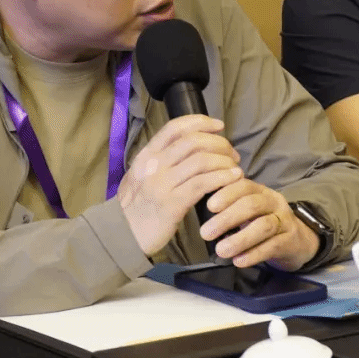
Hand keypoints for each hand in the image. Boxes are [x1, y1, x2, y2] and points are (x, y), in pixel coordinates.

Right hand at [117, 115, 241, 255]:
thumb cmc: (136, 207)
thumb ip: (161, 161)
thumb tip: (189, 149)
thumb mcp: (141, 176)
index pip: (176, 127)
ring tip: (235, 169)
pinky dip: (223, 178)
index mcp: (146, 154)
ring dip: (224, 162)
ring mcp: (162, 183)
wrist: (122, 235)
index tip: (219, 126)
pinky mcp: (172, 203)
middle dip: (219, 143)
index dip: (201, 122)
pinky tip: (232, 179)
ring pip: (201, 160)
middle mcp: (153, 165)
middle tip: (232, 154)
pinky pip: (203, 183)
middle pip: (193, 141)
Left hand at [199, 181, 319, 270]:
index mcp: (259, 191)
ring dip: (239, 239)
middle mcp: (273, 202)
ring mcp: (284, 221)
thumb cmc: (262, 221)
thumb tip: (195, 204)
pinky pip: (272, 246)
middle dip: (227, 218)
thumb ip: (228, 205)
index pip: (243, 186)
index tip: (208, 206)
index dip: (226, 194)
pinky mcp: (290, 241)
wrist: (298, 240)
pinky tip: (238, 261)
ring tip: (220, 250)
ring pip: (264, 226)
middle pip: (252, 205)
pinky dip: (253, 254)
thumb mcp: (247, 209)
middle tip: (205, 233)